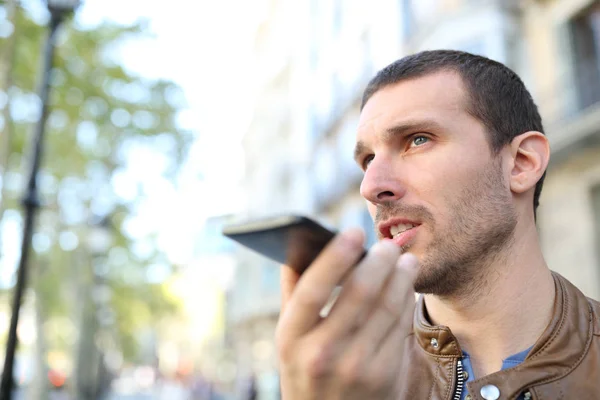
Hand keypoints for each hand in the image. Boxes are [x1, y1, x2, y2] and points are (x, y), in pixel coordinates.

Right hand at [276, 228, 417, 399]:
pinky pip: (401, 326)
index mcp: (291, 338)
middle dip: (380, 261)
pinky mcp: (385, 375)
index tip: (354, 230)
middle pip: (359, 293)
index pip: (313, 289)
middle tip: (389, 244)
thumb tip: (300, 244)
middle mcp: (322, 353)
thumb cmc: (306, 368)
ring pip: (388, 307)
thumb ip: (294, 292)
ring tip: (406, 260)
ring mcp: (356, 366)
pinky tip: (407, 286)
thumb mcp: (290, 338)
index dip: (335, 256)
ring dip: (402, 277)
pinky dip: (407, 300)